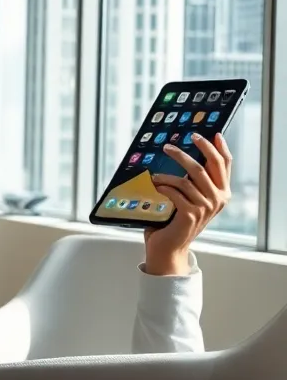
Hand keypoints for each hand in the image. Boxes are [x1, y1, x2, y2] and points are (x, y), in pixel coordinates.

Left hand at [146, 133, 232, 275]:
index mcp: (222, 192)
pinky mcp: (191, 214)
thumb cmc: (175, 219)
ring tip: (153, 175)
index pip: (225, 164)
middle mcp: (219, 199)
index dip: (218, 147)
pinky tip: (154, 186)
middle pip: (206, 166)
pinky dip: (162, 187)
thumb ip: (193, 180)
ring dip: (166, 174)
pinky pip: (175, 192)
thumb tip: (183, 152)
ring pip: (187, 179)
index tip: (210, 133)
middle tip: (169, 145)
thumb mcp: (189, 196)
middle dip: (189, 151)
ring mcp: (206, 207)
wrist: (168, 246)